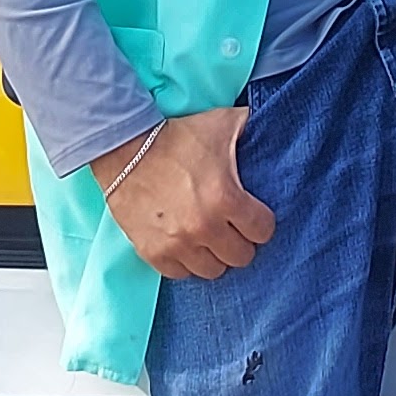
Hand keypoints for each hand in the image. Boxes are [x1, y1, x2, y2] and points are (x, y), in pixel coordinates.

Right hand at [96, 108, 274, 278]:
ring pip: (213, 271)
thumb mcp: (220, 124)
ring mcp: (178, 244)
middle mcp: (205, 227)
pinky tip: (185, 245)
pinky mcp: (153, 252)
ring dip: (213, 254)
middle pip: (241, 256)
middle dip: (239, 241)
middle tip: (231, 227)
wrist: (124, 148)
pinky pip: (180, 274)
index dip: (260, 222)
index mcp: (227, 199)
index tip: (251, 215)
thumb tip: (271, 121)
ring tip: (208, 238)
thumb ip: (250, 126)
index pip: (263, 231)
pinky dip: (185, 262)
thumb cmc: (175, 136)